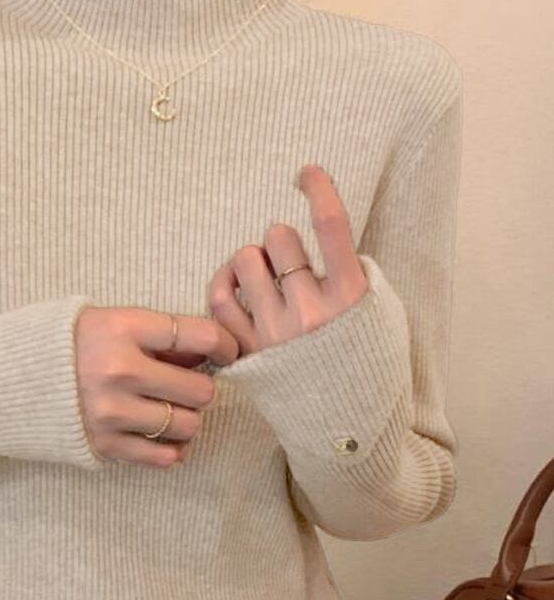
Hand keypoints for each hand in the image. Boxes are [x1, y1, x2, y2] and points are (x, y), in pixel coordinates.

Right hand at [75, 306, 239, 467]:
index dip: (225, 345)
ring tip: (169, 410)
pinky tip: (161, 436)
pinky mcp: (104, 443)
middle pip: (201, 390)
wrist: (16, 378)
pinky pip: (164, 457)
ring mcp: (111, 411)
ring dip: (186, 419)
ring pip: (188, 426)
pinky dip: (171, 449)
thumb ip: (162, 339)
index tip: (226, 353)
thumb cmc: (75, 345)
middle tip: (185, 387)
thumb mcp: (115, 323)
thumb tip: (211, 357)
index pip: (200, 336)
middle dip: (200, 389)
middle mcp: (119, 371)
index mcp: (123, 329)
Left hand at [207, 165, 368, 359]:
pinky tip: (233, 286)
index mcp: (351, 297)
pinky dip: (222, 284)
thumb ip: (355, 275)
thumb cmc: (368, 365)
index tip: (306, 172)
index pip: (332, 225)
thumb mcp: (381, 315)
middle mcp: (310, 312)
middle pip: (278, 237)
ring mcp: (274, 333)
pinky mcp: (247, 352)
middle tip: (288, 263)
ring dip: (252, 259)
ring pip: (245, 260)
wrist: (348, 427)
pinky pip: (218, 300)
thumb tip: (324, 240)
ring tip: (262, 277)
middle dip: (281, 241)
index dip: (318, 188)